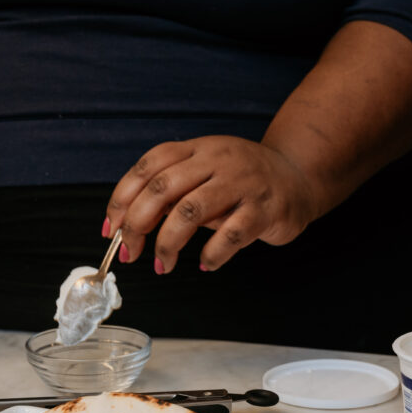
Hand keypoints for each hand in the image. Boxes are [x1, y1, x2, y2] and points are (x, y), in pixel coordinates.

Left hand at [105, 136, 321, 272]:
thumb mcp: (205, 171)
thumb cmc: (244, 180)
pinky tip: (207, 263)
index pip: (147, 166)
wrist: (299, 176)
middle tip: (131, 252)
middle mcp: (217, 160)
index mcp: (197, 148)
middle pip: (162, 188)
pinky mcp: (264, 209)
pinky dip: (212, 255)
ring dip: (168, 244)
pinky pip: (230, 235)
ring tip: (163, 264)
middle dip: (138, 225)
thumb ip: (173, 190)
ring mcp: (242, 183)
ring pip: (190, 211)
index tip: (111, 229)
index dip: (122, 198)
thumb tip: (130, 223)